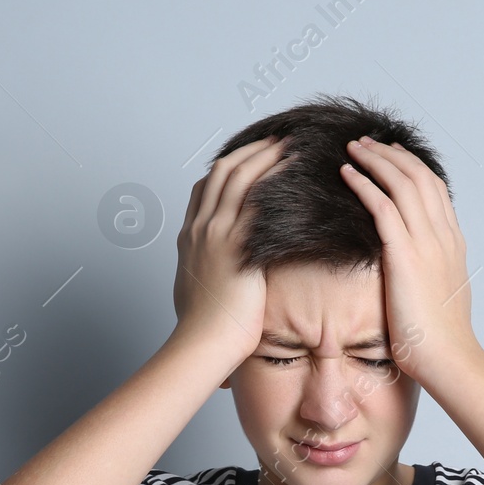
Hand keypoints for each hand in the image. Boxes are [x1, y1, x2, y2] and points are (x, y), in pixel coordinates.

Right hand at [171, 136, 290, 362]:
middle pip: (221, 171)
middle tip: (276, 140)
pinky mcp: (235, 245)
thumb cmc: (204, 329)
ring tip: (289, 144)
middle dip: (250, 151)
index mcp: (189, 237)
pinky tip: (294, 170)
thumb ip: (208, 272)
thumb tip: (219, 274)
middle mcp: (199, 228)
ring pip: (238, 177)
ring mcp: (214, 233)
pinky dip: (275, 178)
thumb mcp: (199, 291)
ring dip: (265, 155)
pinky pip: (256, 200)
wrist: (201, 344)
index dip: (228, 167)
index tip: (250, 158)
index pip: (204, 188)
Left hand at [339, 136, 479, 389]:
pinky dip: (365, 184)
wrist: (449, 359)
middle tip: (366, 141)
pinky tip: (347, 174)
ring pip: (402, 183)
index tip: (390, 154)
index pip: (434, 188)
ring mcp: (427, 243)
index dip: (411, 165)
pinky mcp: (406, 255)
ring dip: (375, 160)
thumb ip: (431, 272)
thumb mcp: (441, 295)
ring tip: (353, 147)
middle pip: (419, 176)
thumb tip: (417, 269)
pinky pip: (383, 207)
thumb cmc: (440, 338)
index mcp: (453, 242)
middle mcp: (443, 235)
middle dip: (391, 153)